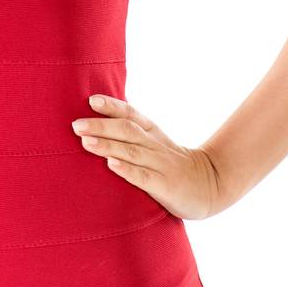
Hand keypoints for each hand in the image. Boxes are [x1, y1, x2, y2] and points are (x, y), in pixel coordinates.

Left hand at [71, 94, 224, 219]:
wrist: (211, 185)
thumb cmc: (174, 165)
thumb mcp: (156, 144)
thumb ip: (133, 136)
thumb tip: (97, 127)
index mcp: (153, 133)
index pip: (132, 114)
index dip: (112, 106)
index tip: (91, 100)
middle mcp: (155, 146)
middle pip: (127, 131)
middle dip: (101, 126)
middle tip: (76, 125)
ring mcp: (161, 165)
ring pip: (132, 151)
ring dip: (108, 146)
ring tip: (86, 141)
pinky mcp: (165, 186)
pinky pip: (144, 177)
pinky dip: (127, 170)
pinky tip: (111, 165)